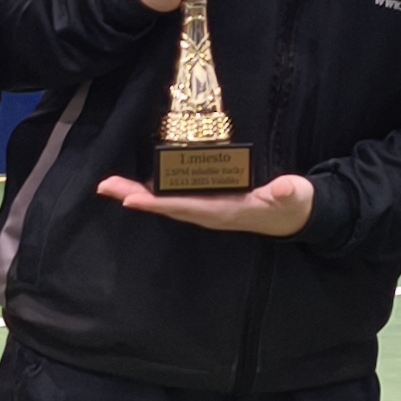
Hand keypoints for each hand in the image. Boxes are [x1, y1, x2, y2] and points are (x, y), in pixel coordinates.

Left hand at [96, 170, 315, 237]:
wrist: (295, 215)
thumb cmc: (292, 203)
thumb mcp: (295, 196)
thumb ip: (289, 192)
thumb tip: (284, 190)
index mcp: (227, 211)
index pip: (187, 208)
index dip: (159, 205)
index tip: (131, 201)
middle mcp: (210, 213)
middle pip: (167, 206)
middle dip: (136, 197)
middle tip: (105, 186)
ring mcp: (207, 209)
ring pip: (167, 203)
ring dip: (139, 195)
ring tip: (110, 185)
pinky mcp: (208, 202)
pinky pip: (175, 198)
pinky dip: (154, 193)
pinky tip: (137, 187)